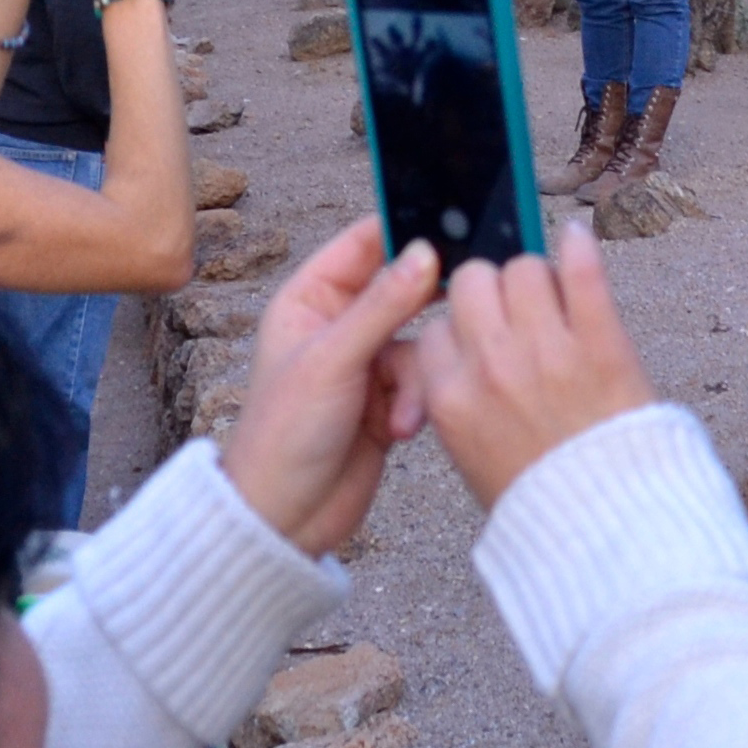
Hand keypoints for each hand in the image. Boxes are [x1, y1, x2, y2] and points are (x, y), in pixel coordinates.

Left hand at [220, 218, 441, 556]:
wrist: (285, 518)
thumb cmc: (283, 435)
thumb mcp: (332, 363)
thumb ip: (383, 306)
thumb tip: (426, 253)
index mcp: (310, 299)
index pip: (365, 243)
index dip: (406, 232)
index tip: (454, 228)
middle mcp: (339, 323)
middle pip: (403, 288)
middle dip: (426, 309)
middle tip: (463, 305)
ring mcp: (366, 361)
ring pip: (420, 339)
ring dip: (417, 376)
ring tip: (400, 413)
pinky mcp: (388, 398)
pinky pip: (424, 378)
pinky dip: (418, 402)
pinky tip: (400, 430)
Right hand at [388, 218, 657, 509]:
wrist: (607, 532)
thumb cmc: (542, 500)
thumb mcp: (471, 455)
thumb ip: (458, 398)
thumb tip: (462, 348)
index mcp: (451, 399)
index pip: (437, 329)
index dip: (461, 330)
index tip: (482, 335)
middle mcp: (491, 367)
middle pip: (474, 283)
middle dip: (492, 292)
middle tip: (518, 309)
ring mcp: (547, 351)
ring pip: (524, 269)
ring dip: (537, 277)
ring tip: (555, 297)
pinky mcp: (600, 343)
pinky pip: (583, 273)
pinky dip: (580, 248)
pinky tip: (578, 240)